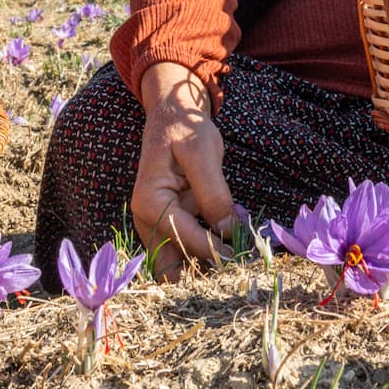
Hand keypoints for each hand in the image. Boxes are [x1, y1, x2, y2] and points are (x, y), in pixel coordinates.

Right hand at [130, 61, 239, 280]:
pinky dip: (204, 254)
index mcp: (149, 204)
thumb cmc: (185, 130)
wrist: (173, 118)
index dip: (215, 250)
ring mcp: (156, 226)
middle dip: (199, 271)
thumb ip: (213, 193)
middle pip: (170, 267)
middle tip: (234, 264)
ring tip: (235, 255)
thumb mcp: (202, 153)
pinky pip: (184, 252)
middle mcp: (147, 221)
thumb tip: (228, 231)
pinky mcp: (170, 226)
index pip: (184, 240)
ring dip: (203, 266)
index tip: (242, 252)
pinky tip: (228, 244)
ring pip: (176, 265)